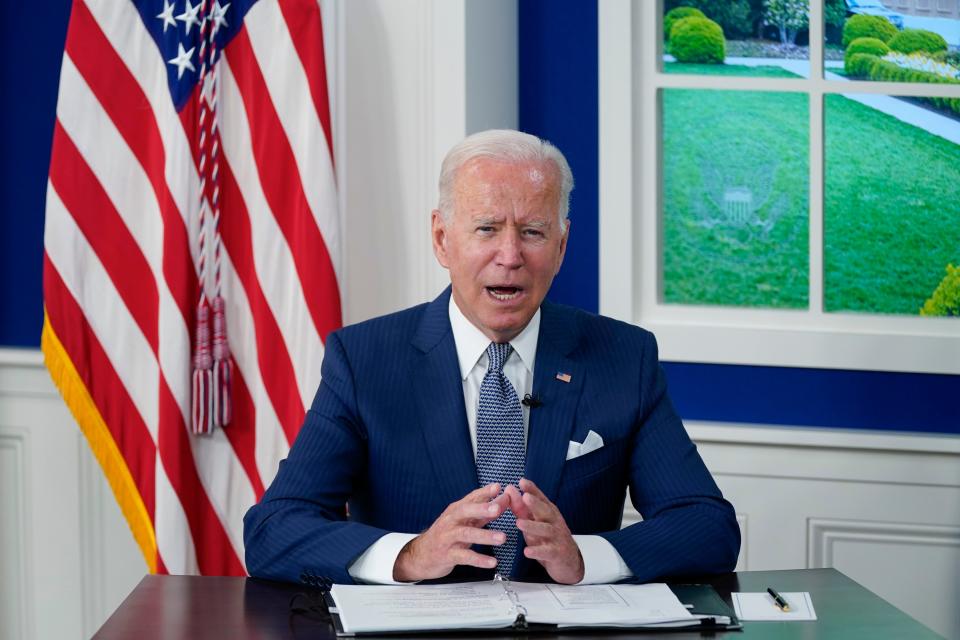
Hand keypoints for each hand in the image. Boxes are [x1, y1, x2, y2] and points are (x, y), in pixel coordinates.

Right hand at [393, 483, 508, 581]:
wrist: (422, 555)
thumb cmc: (447, 534)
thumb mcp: (464, 521)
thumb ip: (484, 512)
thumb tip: (505, 499)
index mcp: (456, 510)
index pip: (471, 498)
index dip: (484, 492)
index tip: (498, 486)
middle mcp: (451, 521)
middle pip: (465, 511)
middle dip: (481, 509)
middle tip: (497, 508)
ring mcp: (448, 538)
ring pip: (466, 534)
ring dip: (485, 535)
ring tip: (503, 538)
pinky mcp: (447, 555)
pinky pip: (464, 557)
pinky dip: (479, 559)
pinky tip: (492, 562)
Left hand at [507, 478, 583, 583]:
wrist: (569, 561)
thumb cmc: (548, 538)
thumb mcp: (535, 522)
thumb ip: (521, 507)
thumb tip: (509, 489)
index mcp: (549, 513)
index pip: (541, 498)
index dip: (533, 490)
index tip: (522, 482)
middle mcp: (554, 522)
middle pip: (546, 511)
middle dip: (535, 504)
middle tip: (525, 497)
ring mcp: (557, 537)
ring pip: (546, 530)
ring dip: (532, 526)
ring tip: (519, 523)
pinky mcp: (557, 553)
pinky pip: (547, 552)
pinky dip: (537, 551)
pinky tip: (527, 551)